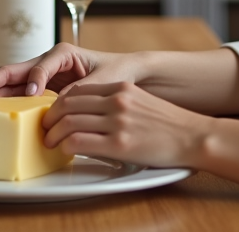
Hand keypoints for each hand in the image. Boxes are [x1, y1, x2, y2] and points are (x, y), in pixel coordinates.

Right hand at [0, 44, 141, 97]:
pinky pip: (21, 96)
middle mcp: (48, 62)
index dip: (34, 81)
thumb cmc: (117, 71)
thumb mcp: (102, 81)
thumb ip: (80, 92)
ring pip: (13, 84)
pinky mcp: (43, 90)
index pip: (41, 66)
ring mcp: (43, 76)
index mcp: (63, 53)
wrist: (126, 74)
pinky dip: (7, 104)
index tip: (31, 96)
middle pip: (15, 71)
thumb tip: (58, 106)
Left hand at [42, 81, 213, 168]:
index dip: (59, 102)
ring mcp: (118, 121)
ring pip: (68, 122)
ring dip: (53, 133)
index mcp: (122, 88)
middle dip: (50, 118)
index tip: (53, 114)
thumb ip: (115, 104)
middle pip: (68, 103)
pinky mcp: (119, 144)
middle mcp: (117, 100)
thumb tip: (89, 115)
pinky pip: (78, 142)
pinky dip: (65, 146)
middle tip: (45, 129)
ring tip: (50, 142)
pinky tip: (65, 151)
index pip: (78, 90)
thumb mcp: (140, 103)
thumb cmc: (168, 124)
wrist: (193, 136)